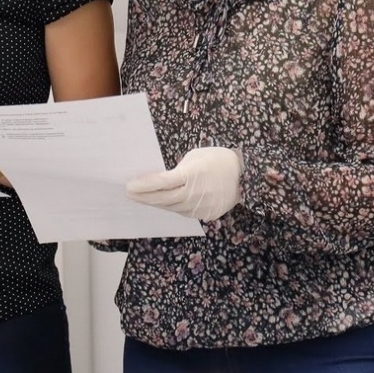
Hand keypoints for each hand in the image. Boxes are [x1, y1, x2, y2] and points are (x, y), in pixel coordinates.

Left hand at [126, 147, 243, 221]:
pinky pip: (184, 212)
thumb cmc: (217, 159)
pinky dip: (171, 207)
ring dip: (156, 203)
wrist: (244, 174)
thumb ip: (177, 171)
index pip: (162, 183)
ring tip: (142, 198)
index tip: (129, 186)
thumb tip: (159, 182)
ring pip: (172, 208)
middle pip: (163, 199)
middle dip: (144, 197)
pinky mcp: (207, 215)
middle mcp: (196, 193)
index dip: (144, 186)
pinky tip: (162, 203)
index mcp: (192, 175)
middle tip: (129, 194)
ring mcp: (201, 207)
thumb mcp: (195, 157)